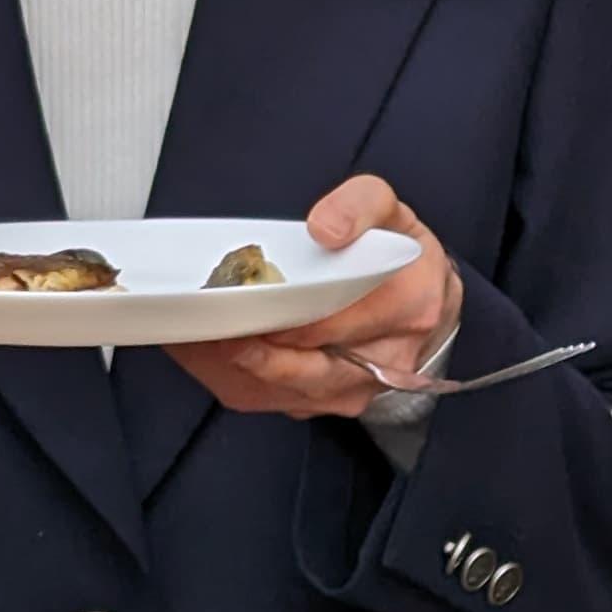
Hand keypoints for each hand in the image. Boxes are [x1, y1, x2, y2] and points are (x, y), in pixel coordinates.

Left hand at [168, 177, 461, 419]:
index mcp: (410, 306)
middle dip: (243, 338)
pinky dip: (224, 375)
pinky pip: (262, 400)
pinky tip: (201, 348)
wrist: (422, 306)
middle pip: (299, 361)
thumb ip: (360, 205)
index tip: (233, 294)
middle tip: (198, 313)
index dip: (279, 311)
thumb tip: (325, 229)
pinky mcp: (322, 406)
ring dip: (225, 362)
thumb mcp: (390, 212)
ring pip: (274, 388)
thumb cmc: (396, 259)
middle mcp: (386, 361)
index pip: (334, 316)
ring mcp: (354, 392)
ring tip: (189, 330)